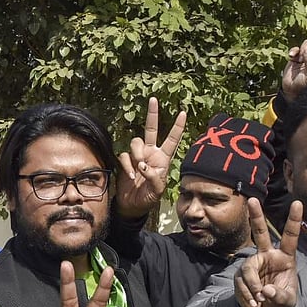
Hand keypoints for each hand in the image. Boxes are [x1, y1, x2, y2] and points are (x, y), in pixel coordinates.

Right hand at [116, 97, 186, 218]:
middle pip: (151, 129)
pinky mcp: (125, 161)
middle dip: (152, 114)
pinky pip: (124, 155)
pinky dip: (127, 165)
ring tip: (138, 169)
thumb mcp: (157, 191)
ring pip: (135, 141)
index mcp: (163, 158)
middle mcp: (150, 153)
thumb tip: (143, 165)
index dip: (177, 127)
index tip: (183, 112)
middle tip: (153, 99)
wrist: (132, 206)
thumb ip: (153, 177)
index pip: (172, 140)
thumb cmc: (148, 198)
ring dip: (136, 153)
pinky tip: (131, 175)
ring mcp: (137, 156)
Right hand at [235, 198, 301, 306]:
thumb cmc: (280, 303)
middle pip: (261, 233)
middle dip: (256, 216)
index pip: (290, 237)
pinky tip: (254, 304)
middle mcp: (268, 256)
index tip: (297, 203)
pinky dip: (247, 295)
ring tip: (259, 300)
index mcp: (285, 258)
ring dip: (253, 287)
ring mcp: (253, 264)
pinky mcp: (241, 274)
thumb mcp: (287, 303)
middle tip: (253, 200)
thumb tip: (266, 290)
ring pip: (248, 269)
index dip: (293, 221)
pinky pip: (241, 282)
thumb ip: (279, 296)